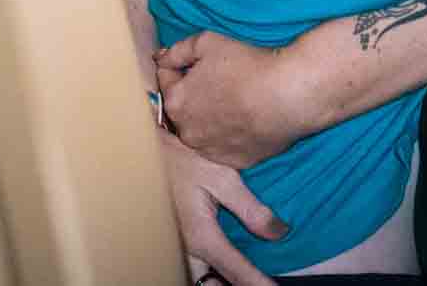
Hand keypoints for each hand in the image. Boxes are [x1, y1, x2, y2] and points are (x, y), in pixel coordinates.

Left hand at [156, 32, 312, 167]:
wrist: (288, 95)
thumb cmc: (247, 65)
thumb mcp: (208, 42)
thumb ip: (177, 50)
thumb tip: (160, 59)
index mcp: (175, 102)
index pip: (166, 78)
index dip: (183, 66)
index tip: (204, 62)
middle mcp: (187, 133)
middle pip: (183, 108)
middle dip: (194, 94)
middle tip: (221, 80)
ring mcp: (211, 151)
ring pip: (203, 129)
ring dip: (211, 117)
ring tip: (236, 100)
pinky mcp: (235, 162)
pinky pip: (226, 145)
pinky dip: (231, 134)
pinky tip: (247, 119)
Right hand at [158, 131, 284, 285]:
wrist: (147, 154)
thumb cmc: (183, 160)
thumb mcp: (222, 176)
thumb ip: (251, 209)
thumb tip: (279, 232)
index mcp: (203, 236)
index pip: (237, 271)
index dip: (258, 284)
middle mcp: (188, 250)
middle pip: (213, 284)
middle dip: (234, 284)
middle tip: (259, 279)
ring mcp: (179, 249)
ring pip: (201, 279)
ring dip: (220, 279)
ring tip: (244, 272)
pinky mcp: (177, 243)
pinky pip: (194, 267)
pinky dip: (211, 269)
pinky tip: (227, 260)